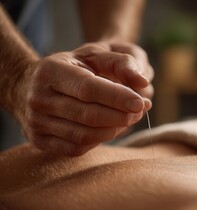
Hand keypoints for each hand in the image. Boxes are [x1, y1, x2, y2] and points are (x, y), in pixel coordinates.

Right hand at [14, 42, 152, 155]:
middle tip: (140, 110)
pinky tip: (110, 128)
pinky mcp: (39, 140)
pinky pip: (77, 148)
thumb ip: (122, 63)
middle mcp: (38, 98)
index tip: (141, 103)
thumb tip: (144, 82)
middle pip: (88, 115)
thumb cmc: (74, 68)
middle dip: (121, 116)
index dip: (117, 98)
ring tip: (129, 118)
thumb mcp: (96, 55)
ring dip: (114, 130)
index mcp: (50, 71)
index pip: (88, 88)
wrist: (34, 85)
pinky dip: (100, 140)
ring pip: (84, 135)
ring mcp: (36, 122)